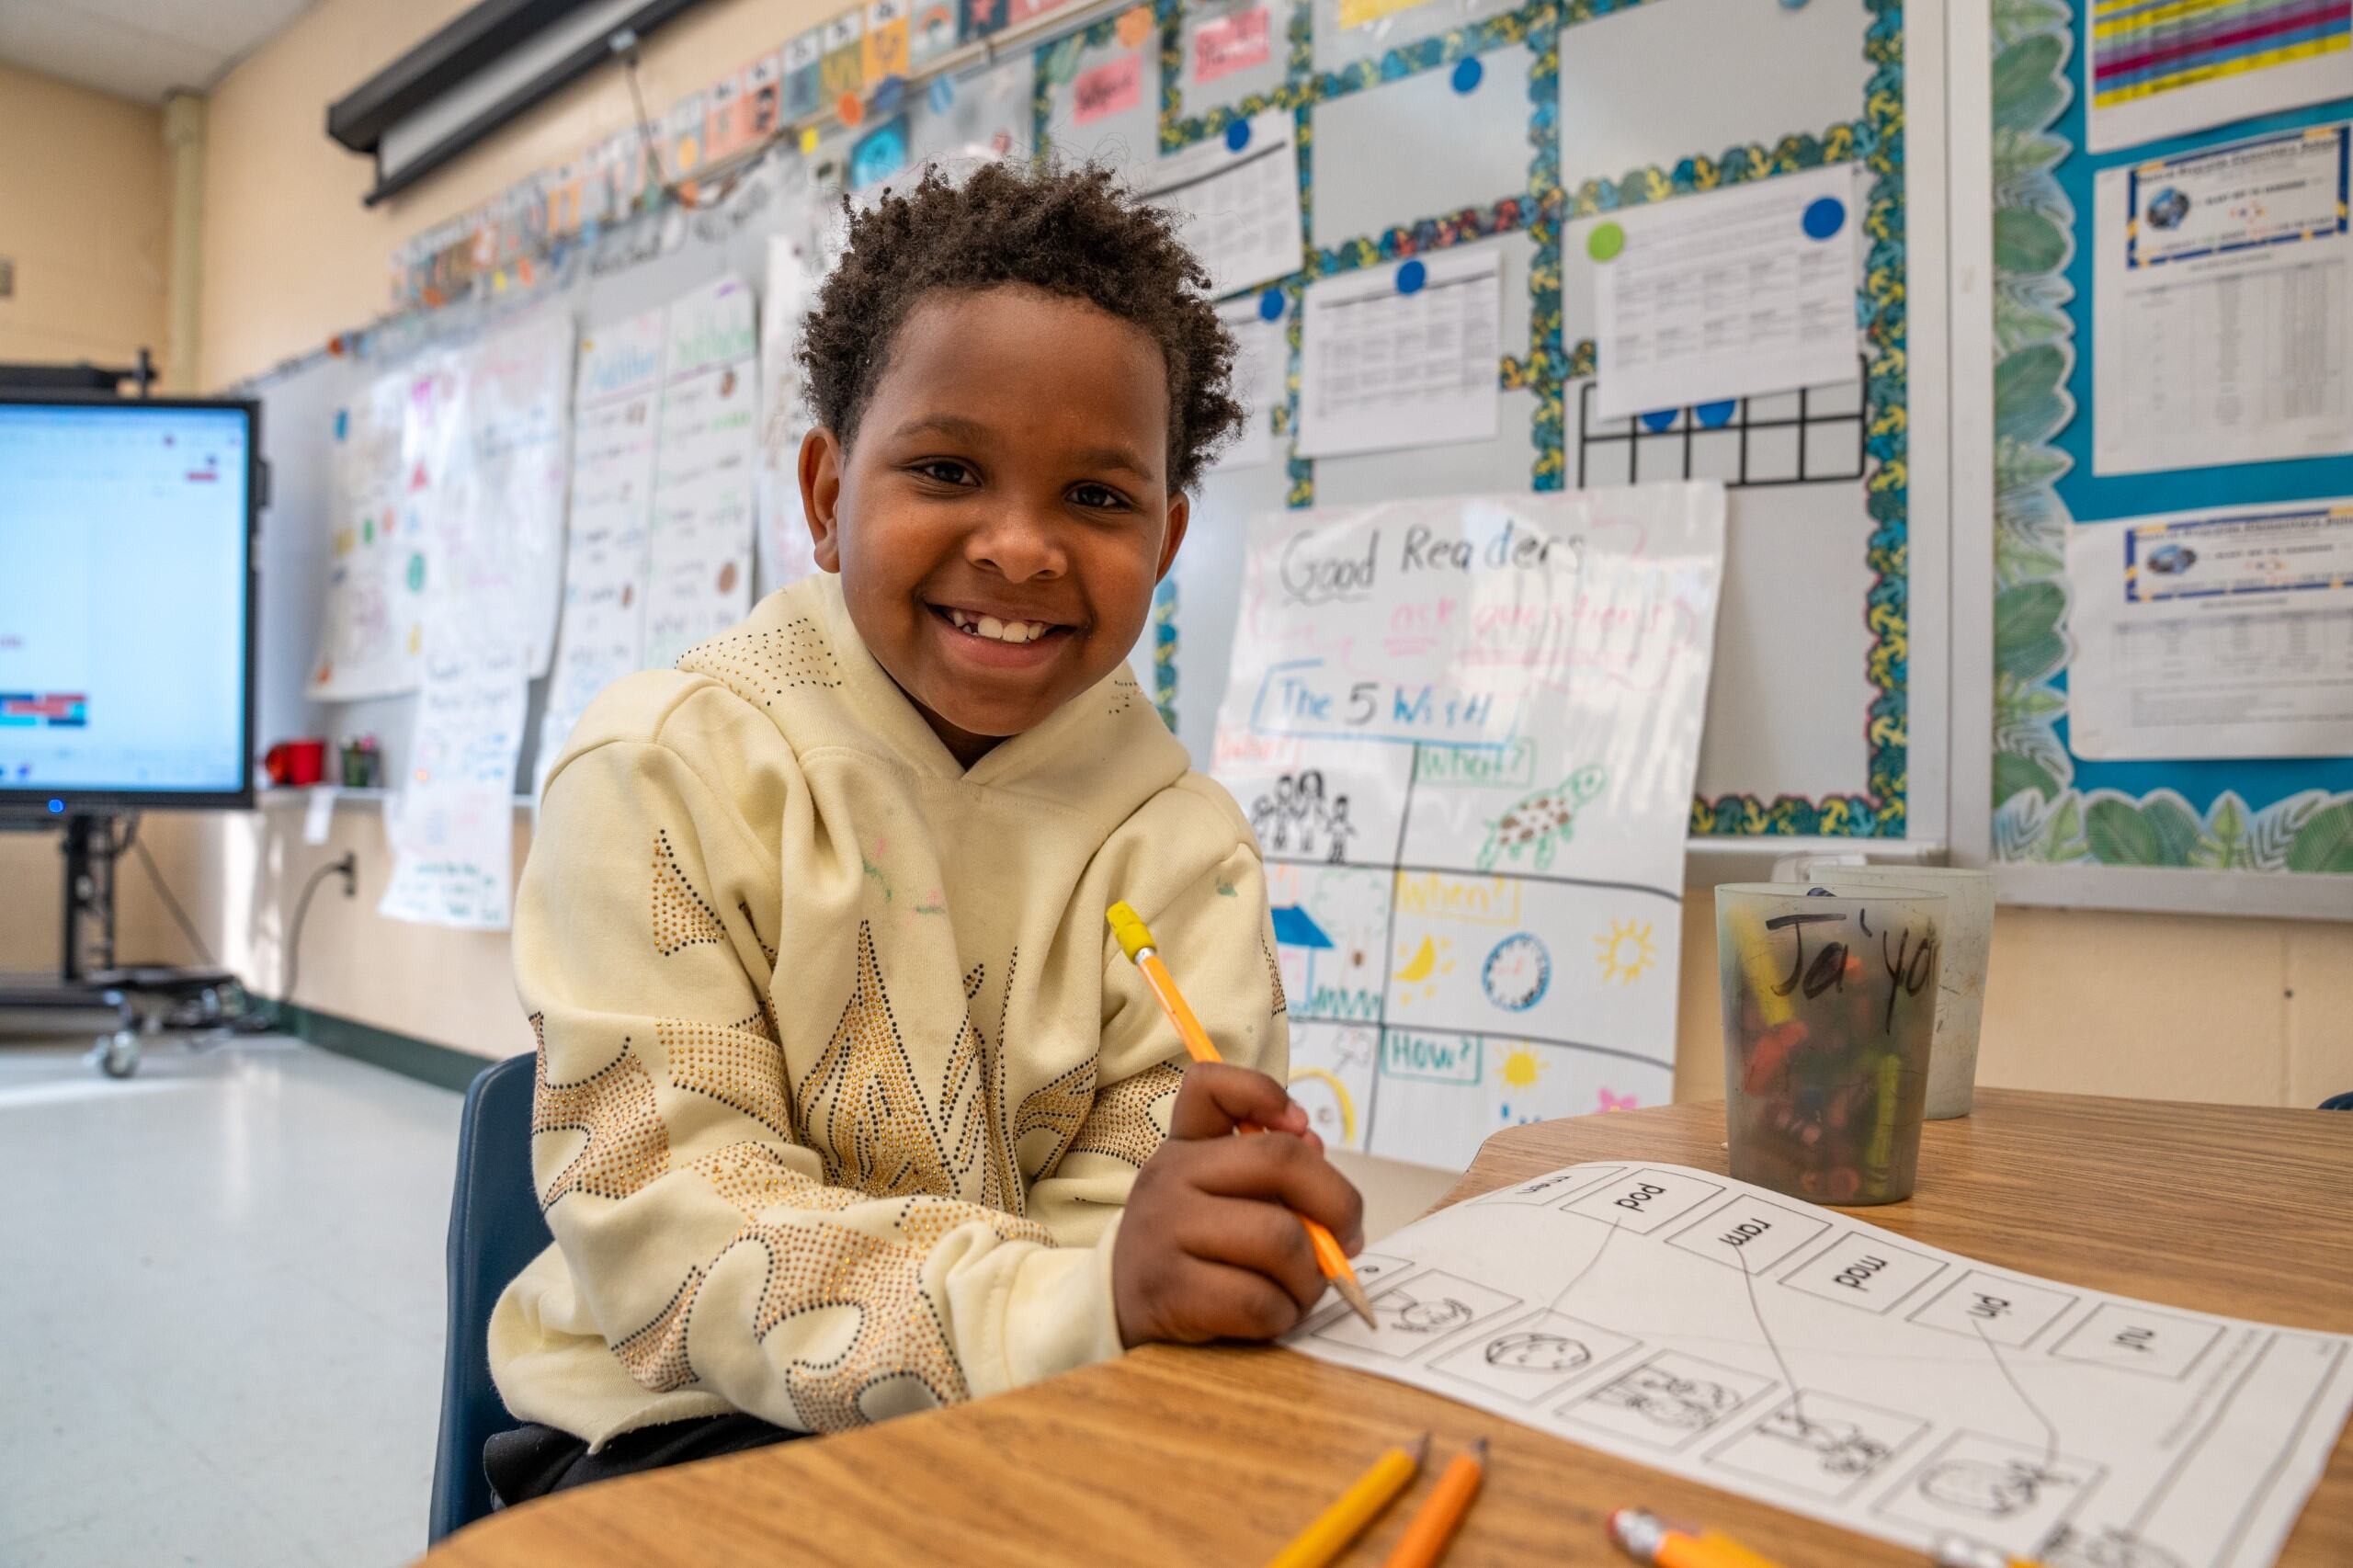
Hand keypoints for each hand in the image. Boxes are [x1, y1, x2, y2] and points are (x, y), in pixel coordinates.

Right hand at [1112, 1062, 1365, 1347]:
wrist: (1121, 1311)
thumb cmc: (1192, 1250)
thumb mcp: (1220, 1199)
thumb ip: (1271, 1172)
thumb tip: (1317, 1151)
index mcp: (1186, 1146)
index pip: (1209, 1086)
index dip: (1264, 1092)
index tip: (1300, 1127)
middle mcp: (1169, 1176)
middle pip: (1279, 1160)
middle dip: (1337, 1203)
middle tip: (1346, 1239)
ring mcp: (1165, 1231)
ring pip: (1279, 1239)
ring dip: (1311, 1275)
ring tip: (1302, 1287)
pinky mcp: (1170, 1291)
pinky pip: (1258, 1300)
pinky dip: (1283, 1313)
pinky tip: (1273, 1313)